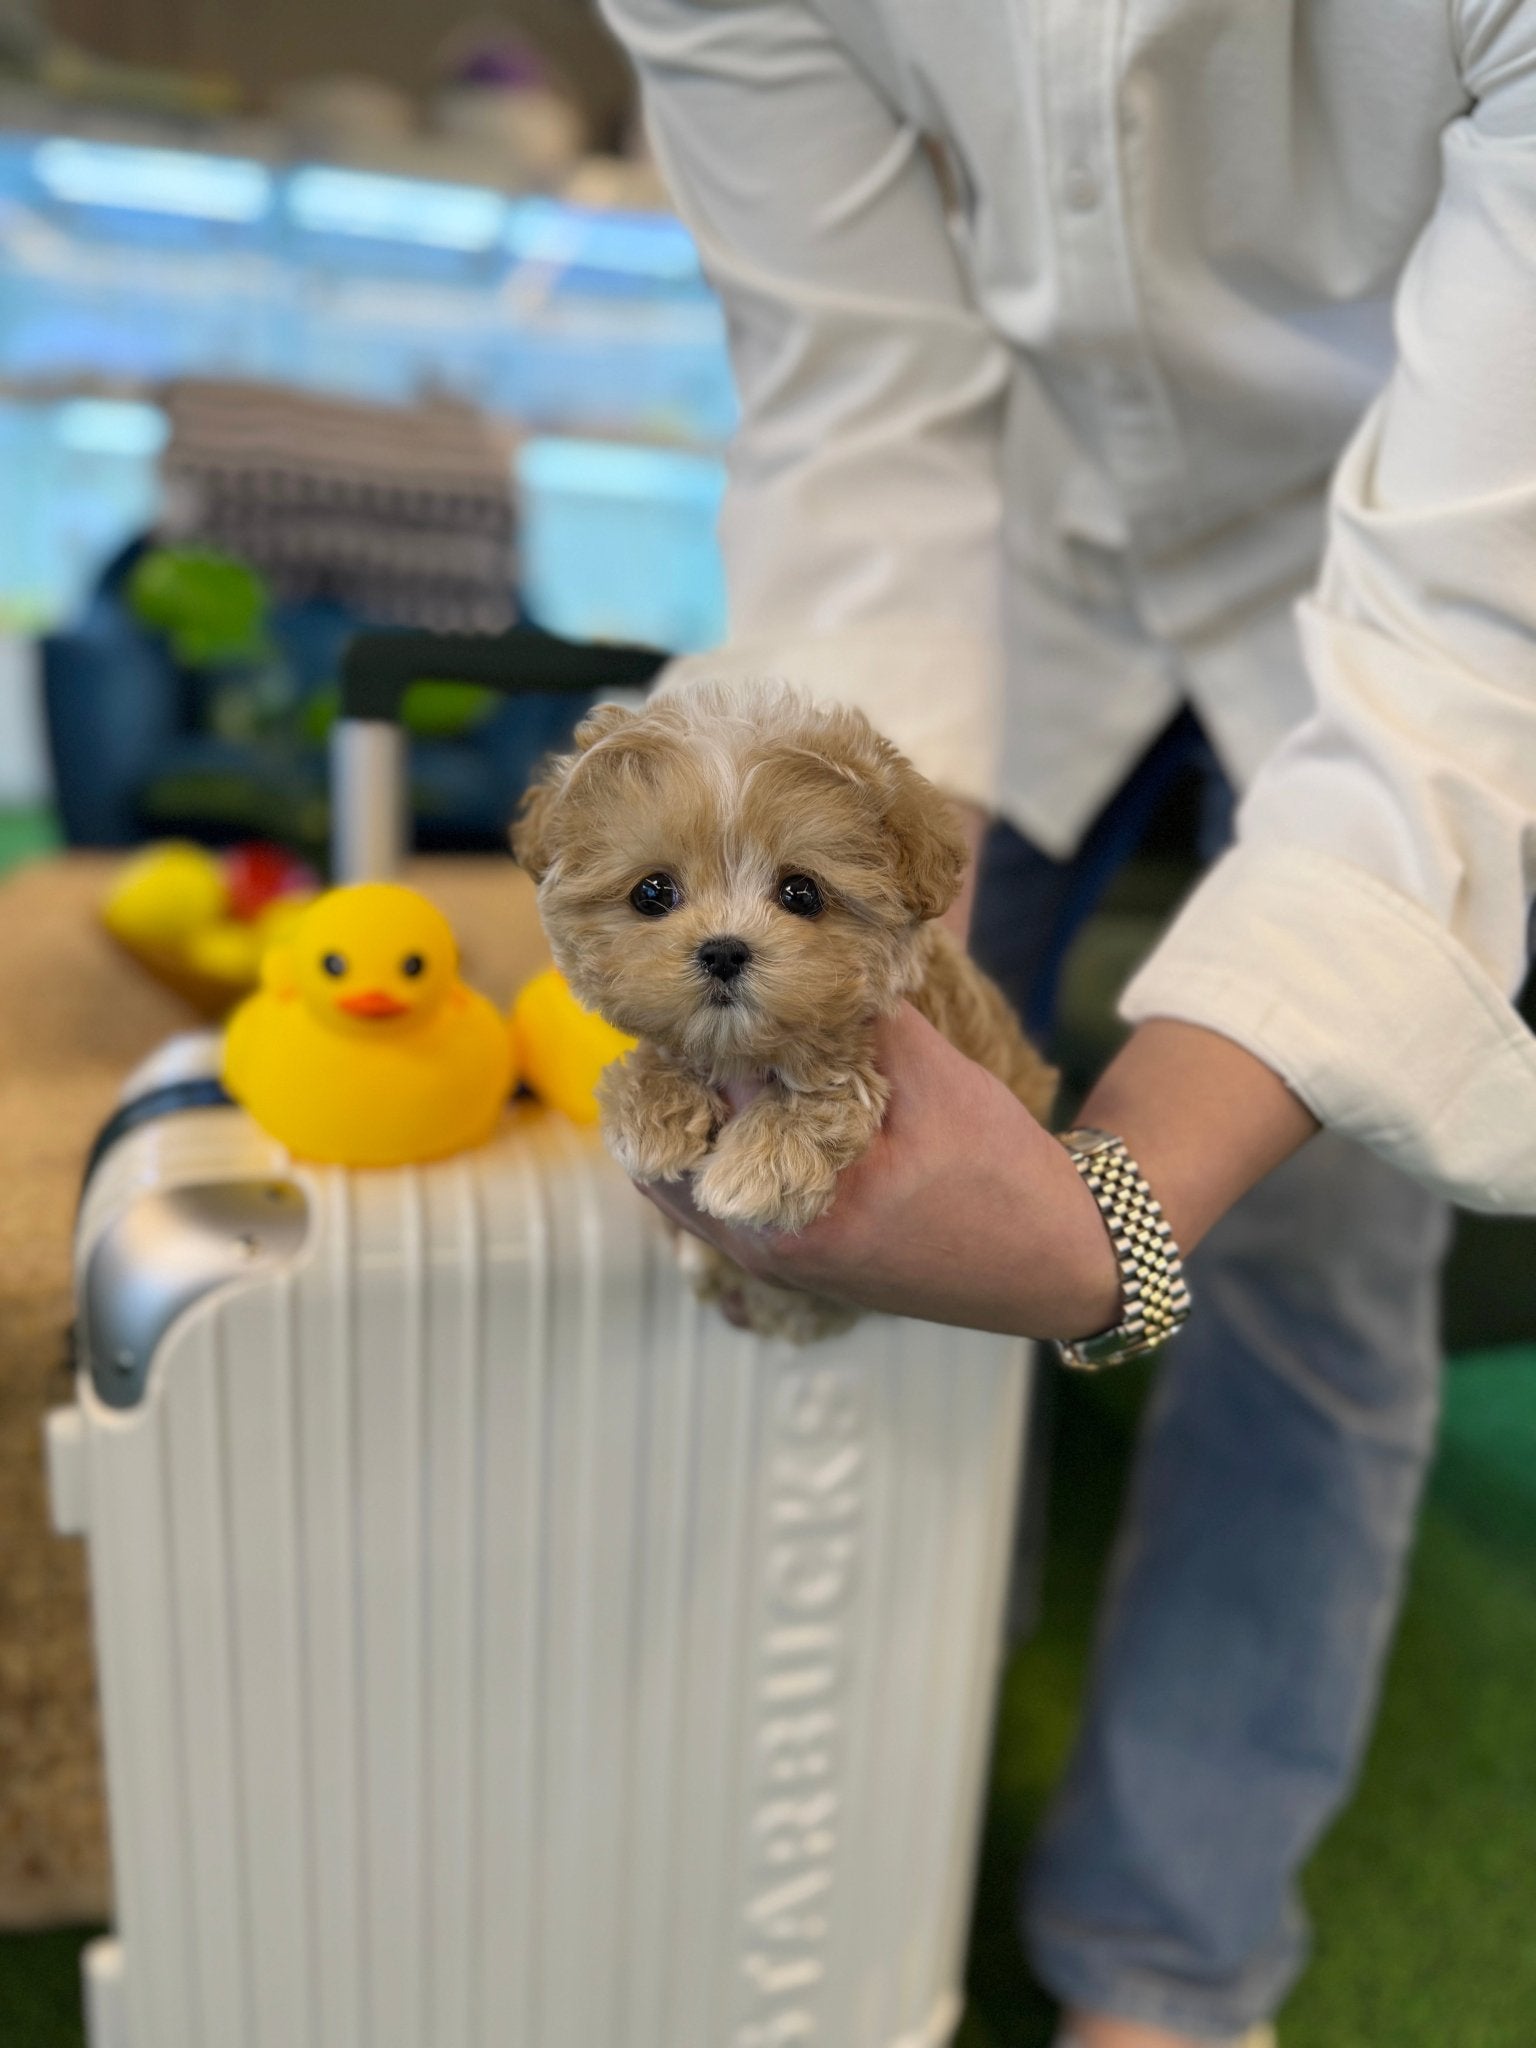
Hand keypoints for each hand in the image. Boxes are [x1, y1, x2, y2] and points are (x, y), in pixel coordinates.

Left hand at [635, 1003, 1123, 1339]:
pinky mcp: (788, 1258)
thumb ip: (859, 1024)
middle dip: (677, 1077)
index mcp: (795, 1215)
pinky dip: (716, 1143)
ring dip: (691, 1110)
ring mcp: (771, 1263)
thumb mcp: (935, 1081)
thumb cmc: (1004, 1178)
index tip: (705, 987)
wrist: (1056, 1261)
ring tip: (720, 1045)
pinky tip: (748, 1093)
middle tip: (701, 1010)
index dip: (696, 1040)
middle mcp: (765, 1251)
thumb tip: (803, 956)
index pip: (698, 1112)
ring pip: (680, 1180)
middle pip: (664, 1154)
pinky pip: (715, 1198)